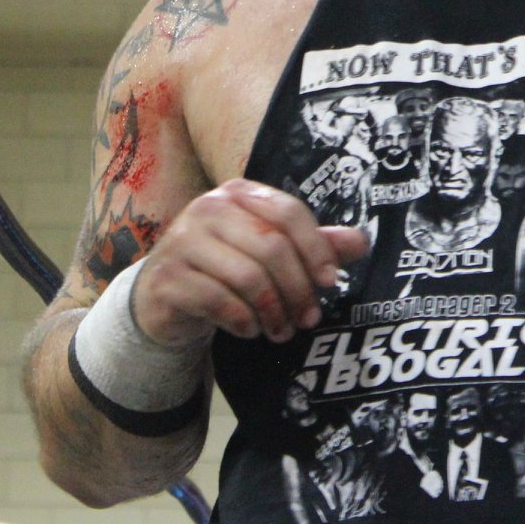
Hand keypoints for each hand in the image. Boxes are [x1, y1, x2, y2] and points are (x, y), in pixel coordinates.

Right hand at [132, 178, 367, 347]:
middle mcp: (208, 209)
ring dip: (273, 311)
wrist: (164, 294)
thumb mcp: (269, 250)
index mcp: (239, 193)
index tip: (330, 281)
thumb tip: (361, 242)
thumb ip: (313, 244)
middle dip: (298, 288)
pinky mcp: (167, 277)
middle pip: (271, 246)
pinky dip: (242, 320)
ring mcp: (183, 241)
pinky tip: (250, 329)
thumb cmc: (225, 267)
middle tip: (309, 318)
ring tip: (282, 330)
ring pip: (247, 276)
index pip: (288, 212)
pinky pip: (217, 300)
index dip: (316, 248)